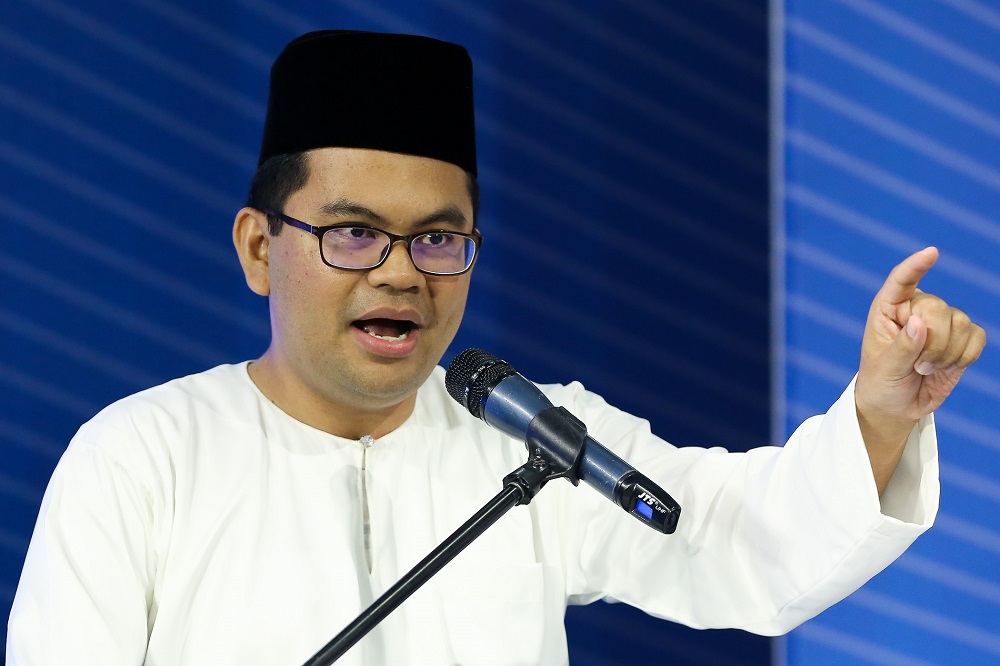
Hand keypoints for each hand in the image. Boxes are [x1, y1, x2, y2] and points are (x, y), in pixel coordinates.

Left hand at [855, 247, 985, 493]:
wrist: (896, 406)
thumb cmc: (881, 383)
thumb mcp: (884, 368)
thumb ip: (902, 347)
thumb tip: (919, 323)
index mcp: (888, 309)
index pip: (902, 280)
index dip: (916, 266)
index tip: (932, 253)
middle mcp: (915, 309)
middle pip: (939, 308)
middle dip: (933, 342)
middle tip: (916, 365)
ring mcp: (940, 323)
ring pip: (961, 322)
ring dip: (947, 353)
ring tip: (925, 369)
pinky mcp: (960, 339)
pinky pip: (977, 336)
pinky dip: (965, 355)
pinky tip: (947, 367)